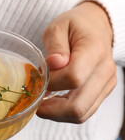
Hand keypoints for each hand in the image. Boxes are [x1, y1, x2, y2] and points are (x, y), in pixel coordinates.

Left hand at [37, 1, 116, 122]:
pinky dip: (65, 112)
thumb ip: (56, 45)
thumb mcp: (58, 26)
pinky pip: (84, 112)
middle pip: (78, 105)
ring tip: (40, 103)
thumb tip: (54, 63)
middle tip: (33, 102)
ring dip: (57, 114)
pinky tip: (52, 102)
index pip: (73, 78)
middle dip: (50, 109)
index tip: (37, 79)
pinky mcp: (102, 93)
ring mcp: (106, 84)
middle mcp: (104, 71)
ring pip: (82, 114)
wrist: (96, 27)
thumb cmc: (75, 26)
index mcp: (94, 51)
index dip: (51, 83)